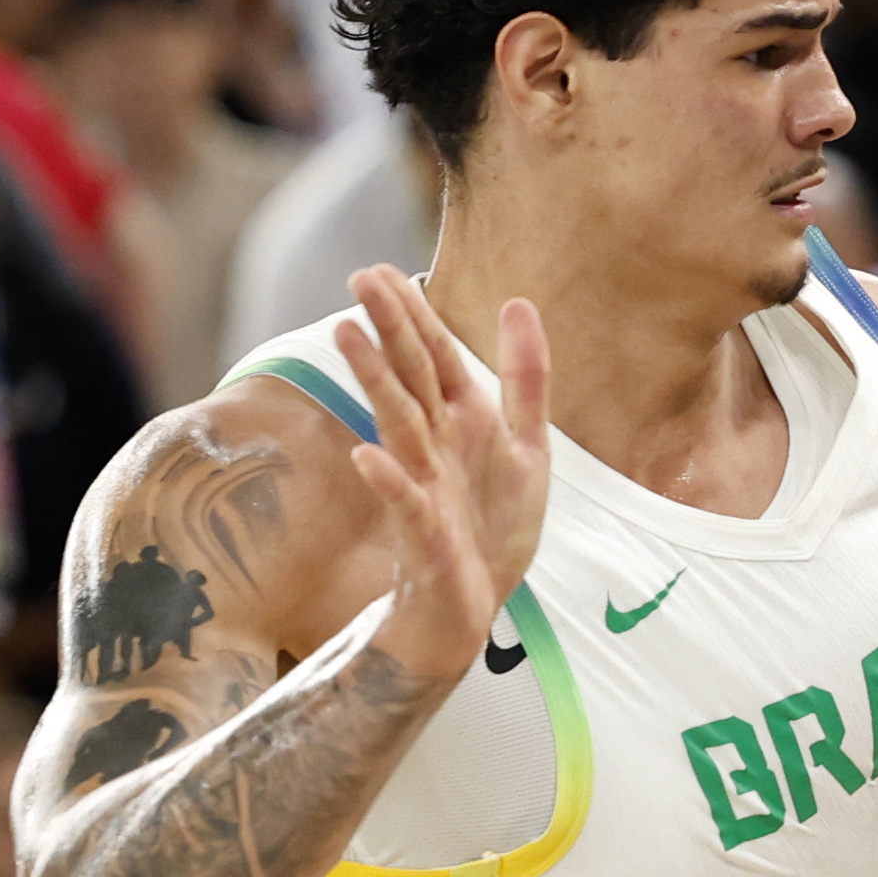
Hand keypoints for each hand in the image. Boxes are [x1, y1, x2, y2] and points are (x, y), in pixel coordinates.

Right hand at [330, 267, 551, 682]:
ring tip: (348, 334)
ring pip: (399, 424)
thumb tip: (518, 301)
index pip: (437, 357)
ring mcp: (425, 486)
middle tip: (360, 277)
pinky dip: (388, 480)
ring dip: (375, 380)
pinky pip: (405, 503)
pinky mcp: (424, 533)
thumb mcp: (528, 446)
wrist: (472, 606)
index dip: (416, 315)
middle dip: (391, 328)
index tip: (385, 270)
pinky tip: (368, 455)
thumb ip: (526, 378)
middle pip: (412, 377)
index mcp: (463, 422)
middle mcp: (437, 446)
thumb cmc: (493, 528)